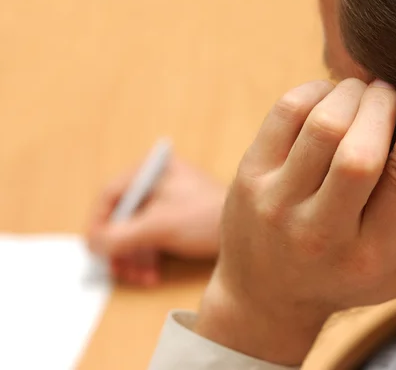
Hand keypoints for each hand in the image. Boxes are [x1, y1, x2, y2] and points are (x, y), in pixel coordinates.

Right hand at [86, 157, 225, 285]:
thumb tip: (91, 246)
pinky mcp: (176, 219)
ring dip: (131, 257)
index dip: (97, 224)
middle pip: (120, 216)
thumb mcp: (159, 226)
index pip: (109, 195)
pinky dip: (147, 257)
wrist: (251, 230)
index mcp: (151, 170)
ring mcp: (166, 201)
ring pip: (134, 230)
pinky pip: (150, 237)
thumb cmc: (206, 217)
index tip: (95, 251)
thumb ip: (122, 235)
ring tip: (141, 278)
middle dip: (117, 247)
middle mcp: (156, 181)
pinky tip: (152, 275)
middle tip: (119, 272)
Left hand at [195, 56, 395, 364]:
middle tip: (393, 92)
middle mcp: (323, 229)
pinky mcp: (251, 177)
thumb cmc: (343, 279)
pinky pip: (286, 113)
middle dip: (384, 102)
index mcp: (372, 251)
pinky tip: (329, 100)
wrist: (266, 294)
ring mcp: (279, 202)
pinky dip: (316, 92)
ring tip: (364, 96)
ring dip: (353, 93)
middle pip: (361, 146)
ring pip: (323, 124)